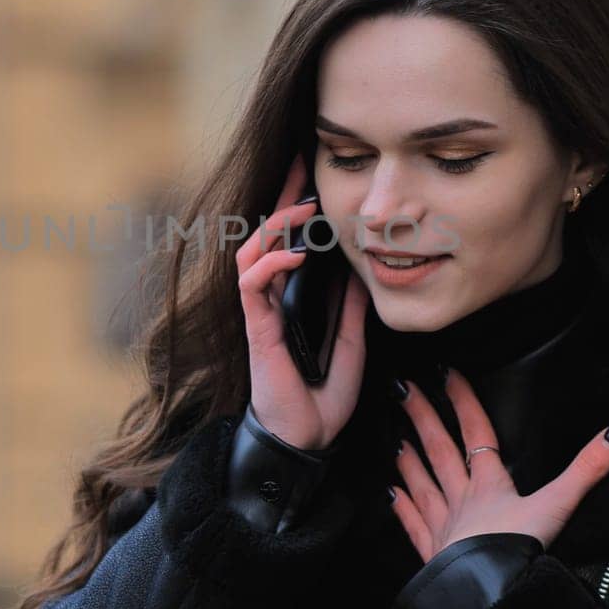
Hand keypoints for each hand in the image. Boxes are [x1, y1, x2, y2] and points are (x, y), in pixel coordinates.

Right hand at [235, 152, 371, 451]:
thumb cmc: (321, 398)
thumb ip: (349, 308)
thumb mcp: (349, 343)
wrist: (305, 440)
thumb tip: (358, 270)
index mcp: (289, 301)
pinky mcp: (255, 329)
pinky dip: (270, 264)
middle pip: (264, 237)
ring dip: (275, 227)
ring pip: (250, 253)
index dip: (295, 209)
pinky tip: (293, 254)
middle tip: (302, 168)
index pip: (287, 244)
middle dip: (282, 200)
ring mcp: (259, 314)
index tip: (311, 176)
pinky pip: (251, 285)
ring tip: (303, 211)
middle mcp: (269, 301)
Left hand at [388, 367, 608, 559]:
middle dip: (423, 418)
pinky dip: (401, 508)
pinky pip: (413, 525)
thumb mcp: (559, 505)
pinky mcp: (433, 554)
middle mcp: (462, 499)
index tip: (445, 373)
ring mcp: (444, 526)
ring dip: (409, 461)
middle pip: (440, 450)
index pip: (476, 433)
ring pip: (423, 484)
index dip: (463, 401)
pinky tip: (390, 495)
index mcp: (490, 485)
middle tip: (401, 390)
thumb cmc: (519, 550)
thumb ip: (587, 468)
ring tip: (396, 440)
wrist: (487, 595)